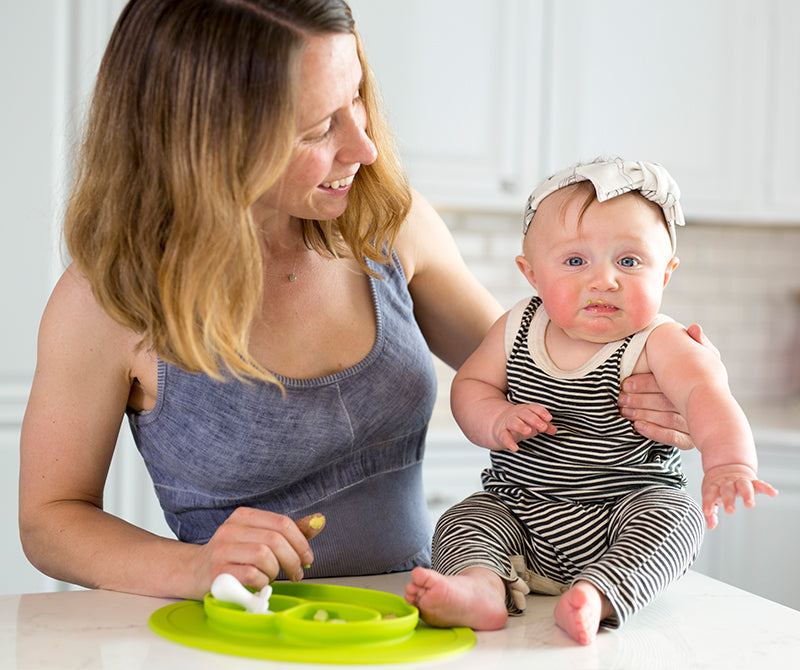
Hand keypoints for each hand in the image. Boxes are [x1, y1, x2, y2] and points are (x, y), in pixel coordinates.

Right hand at [190, 508, 325, 598]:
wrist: (194, 572)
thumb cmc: (232, 556)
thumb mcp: (258, 537)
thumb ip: (287, 532)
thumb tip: (319, 520)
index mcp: (243, 516)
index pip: (281, 522)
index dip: (301, 541)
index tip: (308, 557)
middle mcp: (230, 529)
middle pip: (275, 540)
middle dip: (293, 559)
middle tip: (297, 572)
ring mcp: (222, 550)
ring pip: (265, 557)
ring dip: (275, 572)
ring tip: (271, 577)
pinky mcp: (218, 573)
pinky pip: (252, 576)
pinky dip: (262, 582)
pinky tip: (258, 584)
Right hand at [492, 402, 555, 451]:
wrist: (498, 423)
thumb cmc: (521, 423)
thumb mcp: (533, 423)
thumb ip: (544, 426)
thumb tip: (554, 430)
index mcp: (526, 410)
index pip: (534, 407)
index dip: (541, 412)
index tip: (549, 418)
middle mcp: (517, 415)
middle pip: (525, 414)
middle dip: (534, 419)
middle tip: (543, 427)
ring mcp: (508, 423)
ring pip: (514, 422)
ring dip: (521, 426)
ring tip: (528, 431)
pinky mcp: (501, 432)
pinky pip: (504, 436)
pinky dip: (509, 442)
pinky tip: (515, 448)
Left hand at [619, 323, 716, 449]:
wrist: (709, 406)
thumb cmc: (695, 376)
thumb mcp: (698, 358)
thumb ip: (696, 343)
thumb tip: (694, 327)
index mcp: (698, 383)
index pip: (668, 383)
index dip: (645, 383)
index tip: (625, 383)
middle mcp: (698, 404)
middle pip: (666, 402)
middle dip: (640, 400)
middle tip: (620, 398)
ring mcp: (696, 423)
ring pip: (668, 420)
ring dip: (643, 414)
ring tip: (624, 411)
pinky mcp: (691, 440)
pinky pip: (675, 439)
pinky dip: (655, 432)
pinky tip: (637, 427)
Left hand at [701, 464, 777, 529]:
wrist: (725, 464)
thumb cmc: (716, 485)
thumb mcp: (709, 495)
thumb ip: (710, 512)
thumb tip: (711, 526)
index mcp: (714, 485)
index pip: (709, 493)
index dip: (707, 502)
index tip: (707, 512)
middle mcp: (727, 483)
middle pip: (727, 490)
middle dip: (728, 500)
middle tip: (730, 511)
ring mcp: (739, 481)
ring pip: (744, 486)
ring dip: (747, 495)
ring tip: (750, 505)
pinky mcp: (751, 481)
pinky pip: (760, 484)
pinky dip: (767, 488)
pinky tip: (773, 493)